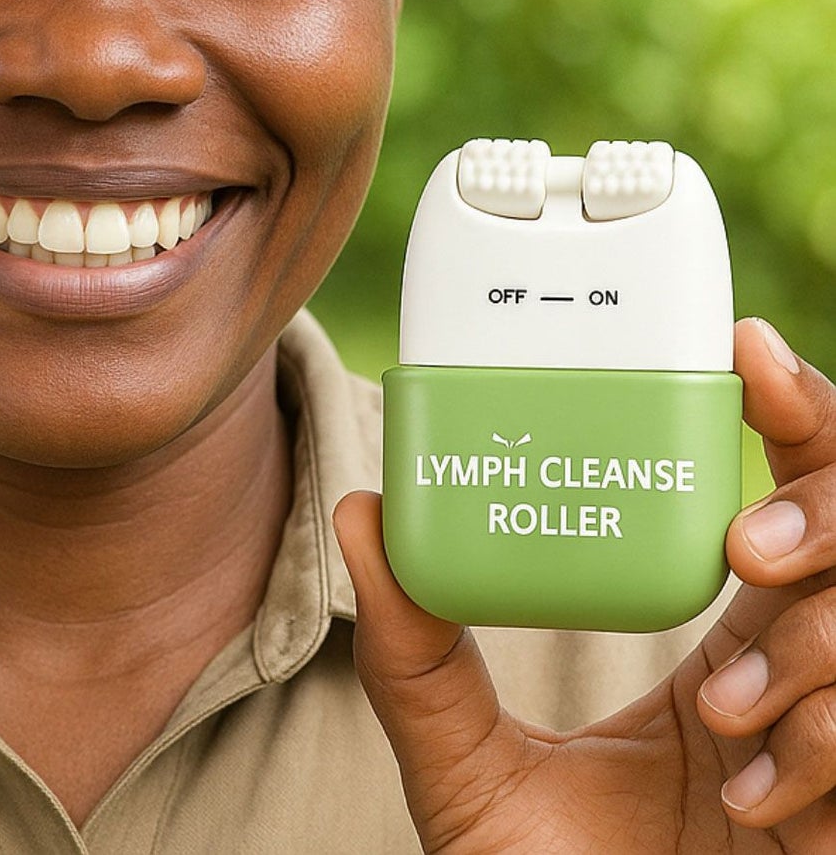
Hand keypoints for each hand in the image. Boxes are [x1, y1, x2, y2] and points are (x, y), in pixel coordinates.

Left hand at [334, 317, 835, 851]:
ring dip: (816, 658)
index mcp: (722, 639)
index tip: (741, 349)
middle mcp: (797, 674)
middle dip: (827, 511)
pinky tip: (758, 801)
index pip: (787, 490)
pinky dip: (828, 749)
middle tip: (744, 546)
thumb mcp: (459, 760)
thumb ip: (412, 650)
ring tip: (725, 724)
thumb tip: (361, 509)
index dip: (790, 407)